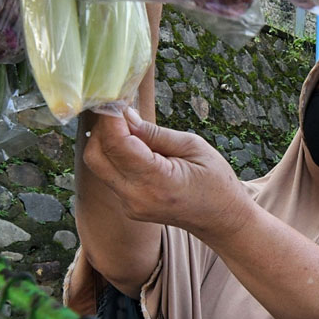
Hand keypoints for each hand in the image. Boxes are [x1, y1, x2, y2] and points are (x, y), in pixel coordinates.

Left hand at [83, 106, 251, 237]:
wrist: (222, 219)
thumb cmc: (216, 182)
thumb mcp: (193, 147)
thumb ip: (155, 133)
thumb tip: (125, 115)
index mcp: (156, 181)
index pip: (116, 143)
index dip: (111, 117)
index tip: (117, 98)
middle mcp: (136, 197)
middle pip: (96, 155)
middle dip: (102, 127)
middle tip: (121, 110)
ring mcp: (130, 205)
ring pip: (99, 165)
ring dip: (107, 141)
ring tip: (131, 127)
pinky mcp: (128, 206)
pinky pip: (110, 175)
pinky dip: (116, 155)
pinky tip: (136, 146)